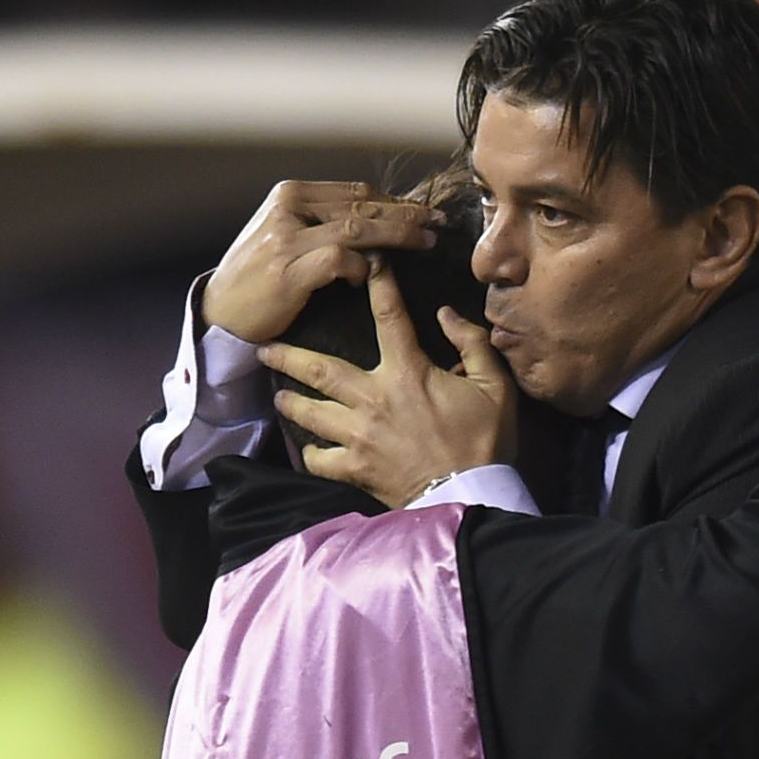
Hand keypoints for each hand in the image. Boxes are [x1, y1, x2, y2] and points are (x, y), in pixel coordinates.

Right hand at [202, 180, 445, 341]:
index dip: (395, 200)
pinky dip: (360, 268)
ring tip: (426, 242)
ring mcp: (287, 238)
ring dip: (398, 235)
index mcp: (290, 194)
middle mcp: (289, 208)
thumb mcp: (287, 235)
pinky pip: (340, 259)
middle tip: (438, 223)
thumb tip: (378, 218)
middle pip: (363, 205)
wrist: (221, 312)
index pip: (355, 191)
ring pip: (358, 227)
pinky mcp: (288, 269)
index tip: (424, 211)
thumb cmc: (259, 277)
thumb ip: (323, 222)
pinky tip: (366, 277)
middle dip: (406, 214)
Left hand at [260, 260, 516, 507]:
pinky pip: (321, 460)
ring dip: (291, 402)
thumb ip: (471, 344)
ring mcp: (359, 436)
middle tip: (264, 347)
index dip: (378, 285)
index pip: (389, 317)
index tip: (367, 263)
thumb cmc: (484, 440)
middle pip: (320, 369)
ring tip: (277, 395)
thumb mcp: (494, 387)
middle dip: (289, 356)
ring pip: (311, 413)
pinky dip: (311, 454)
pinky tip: (309, 449)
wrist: (470, 495)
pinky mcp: (355, 468)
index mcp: (408, 373)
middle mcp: (373, 399)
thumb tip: (447, 313)